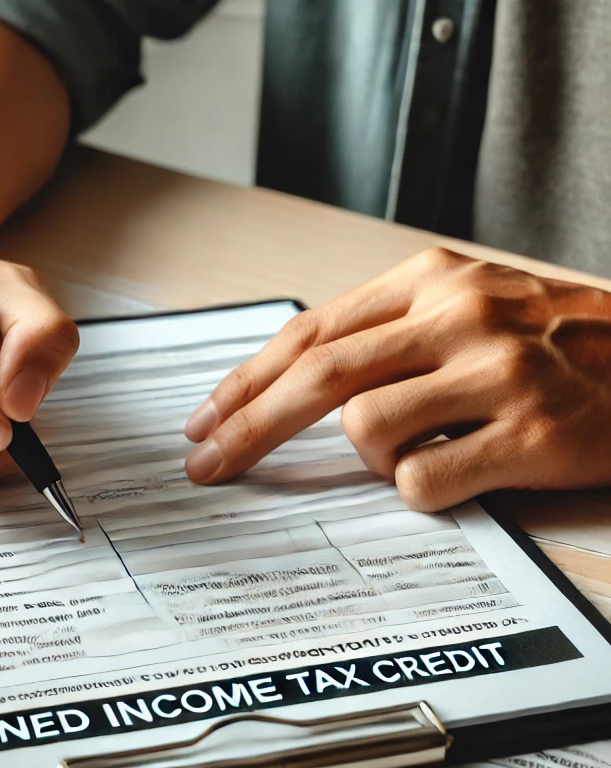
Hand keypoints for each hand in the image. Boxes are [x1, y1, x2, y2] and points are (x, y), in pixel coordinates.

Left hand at [184, 248, 610, 509]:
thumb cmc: (562, 339)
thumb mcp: (473, 302)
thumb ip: (391, 329)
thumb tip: (293, 378)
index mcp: (433, 278)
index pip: (312, 332)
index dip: (248, 380)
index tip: (206, 419)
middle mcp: (460, 315)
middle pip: (319, 376)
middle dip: (249, 427)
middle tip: (206, 466)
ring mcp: (499, 372)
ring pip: (366, 429)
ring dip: (370, 458)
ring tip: (426, 448)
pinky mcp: (534, 433)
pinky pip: (423, 480)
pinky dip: (419, 489)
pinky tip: (461, 473)